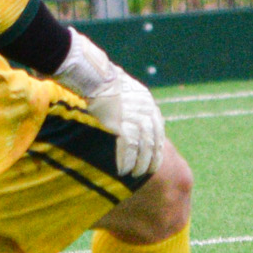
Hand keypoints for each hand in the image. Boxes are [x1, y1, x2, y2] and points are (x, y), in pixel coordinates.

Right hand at [53, 30, 163, 178]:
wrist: (94, 76)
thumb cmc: (102, 81)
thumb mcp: (124, 89)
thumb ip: (130, 103)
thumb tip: (127, 116)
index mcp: (148, 102)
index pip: (158, 129)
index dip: (157, 146)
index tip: (155, 158)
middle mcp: (145, 111)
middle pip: (153, 141)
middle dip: (151, 159)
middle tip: (147, 172)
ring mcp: (134, 118)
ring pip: (143, 148)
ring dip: (140, 165)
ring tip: (135, 176)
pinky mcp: (122, 125)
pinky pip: (128, 149)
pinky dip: (126, 162)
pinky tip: (123, 171)